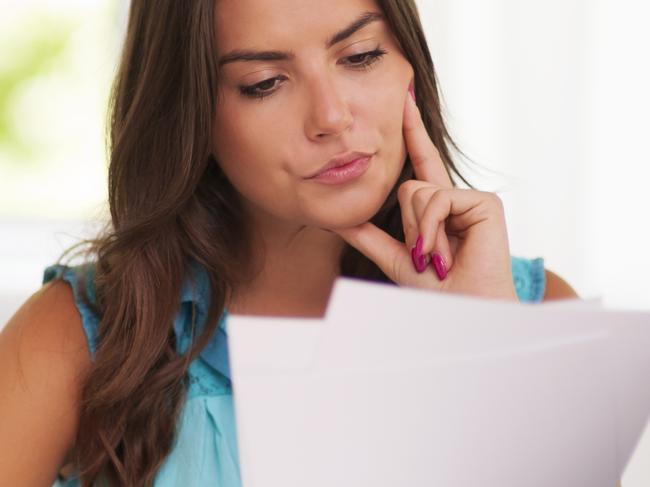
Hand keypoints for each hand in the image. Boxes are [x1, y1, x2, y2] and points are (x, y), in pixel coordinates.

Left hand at [331, 83, 517, 300]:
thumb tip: (332, 219)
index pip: (420, 164)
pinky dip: (432, 229)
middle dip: (408, 227)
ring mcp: (472, 199)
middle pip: (408, 187)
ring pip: (418, 192)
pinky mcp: (485, 202)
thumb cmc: (436, 292)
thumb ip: (367, 236)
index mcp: (438, 209)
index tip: (404, 98)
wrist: (463, 312)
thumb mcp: (395, 258)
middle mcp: (456, 198)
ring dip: (419, 233)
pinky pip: (437, 199)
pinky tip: (445, 252)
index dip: (412, 132)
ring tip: (437, 258)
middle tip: (427, 258)